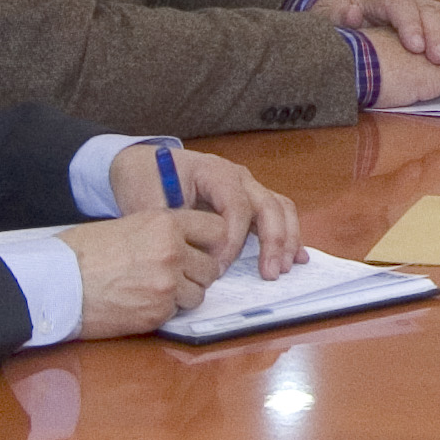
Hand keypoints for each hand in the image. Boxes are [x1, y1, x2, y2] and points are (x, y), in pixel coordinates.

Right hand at [60, 207, 235, 337]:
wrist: (55, 283)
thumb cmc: (81, 252)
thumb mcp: (127, 225)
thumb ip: (161, 232)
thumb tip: (186, 242)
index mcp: (165, 223)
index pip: (217, 229)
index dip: (212, 242)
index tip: (204, 250)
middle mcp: (172, 252)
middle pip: (212, 266)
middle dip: (198, 272)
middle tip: (177, 274)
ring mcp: (167, 285)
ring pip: (198, 293)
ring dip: (183, 294)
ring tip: (154, 289)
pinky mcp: (157, 313)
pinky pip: (177, 312)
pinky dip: (165, 310)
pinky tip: (141, 302)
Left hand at [113, 143, 304, 271]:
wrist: (144, 164)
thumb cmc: (146, 179)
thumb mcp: (146, 200)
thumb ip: (167, 225)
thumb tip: (187, 253)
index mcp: (214, 171)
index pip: (237, 205)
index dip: (233, 239)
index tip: (220, 267)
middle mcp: (238, 177)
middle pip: (269, 205)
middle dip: (273, 241)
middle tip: (268, 274)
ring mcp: (247, 187)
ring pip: (281, 208)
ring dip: (286, 239)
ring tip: (280, 269)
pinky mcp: (250, 201)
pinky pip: (278, 214)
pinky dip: (288, 236)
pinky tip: (296, 258)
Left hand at [307, 0, 439, 65]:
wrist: (345, 6)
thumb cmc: (339, 16)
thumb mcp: (330, 16)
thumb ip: (340, 17)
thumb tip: (351, 14)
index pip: (400, 6)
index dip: (410, 25)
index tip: (415, 47)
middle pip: (428, 11)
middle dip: (438, 35)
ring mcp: (425, 4)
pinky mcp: (436, 16)